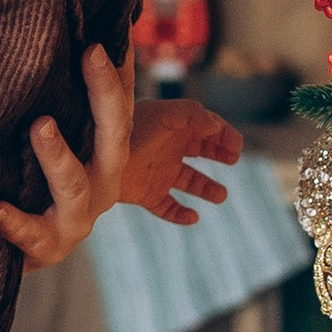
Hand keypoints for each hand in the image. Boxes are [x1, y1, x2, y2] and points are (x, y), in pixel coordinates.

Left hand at [0, 42, 130, 266]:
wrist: (21, 248)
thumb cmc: (37, 182)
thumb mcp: (54, 141)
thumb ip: (59, 100)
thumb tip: (70, 40)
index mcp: (105, 155)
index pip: (120, 109)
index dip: (116, 73)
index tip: (101, 36)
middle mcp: (101, 184)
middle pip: (113, 139)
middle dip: (104, 96)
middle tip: (90, 55)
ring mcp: (76, 218)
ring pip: (73, 187)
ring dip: (59, 156)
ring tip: (40, 126)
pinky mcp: (48, 247)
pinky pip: (33, 235)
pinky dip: (15, 222)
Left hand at [121, 95, 243, 225]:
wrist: (94, 159)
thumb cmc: (128, 131)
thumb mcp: (162, 115)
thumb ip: (192, 114)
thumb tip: (215, 125)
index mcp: (172, 128)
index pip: (205, 128)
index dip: (224, 134)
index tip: (237, 146)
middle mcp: (167, 149)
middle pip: (201, 151)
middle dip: (220, 154)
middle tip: (233, 159)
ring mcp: (158, 173)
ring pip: (189, 181)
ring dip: (206, 188)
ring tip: (220, 195)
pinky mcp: (146, 195)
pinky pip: (167, 207)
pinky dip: (180, 215)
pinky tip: (192, 217)